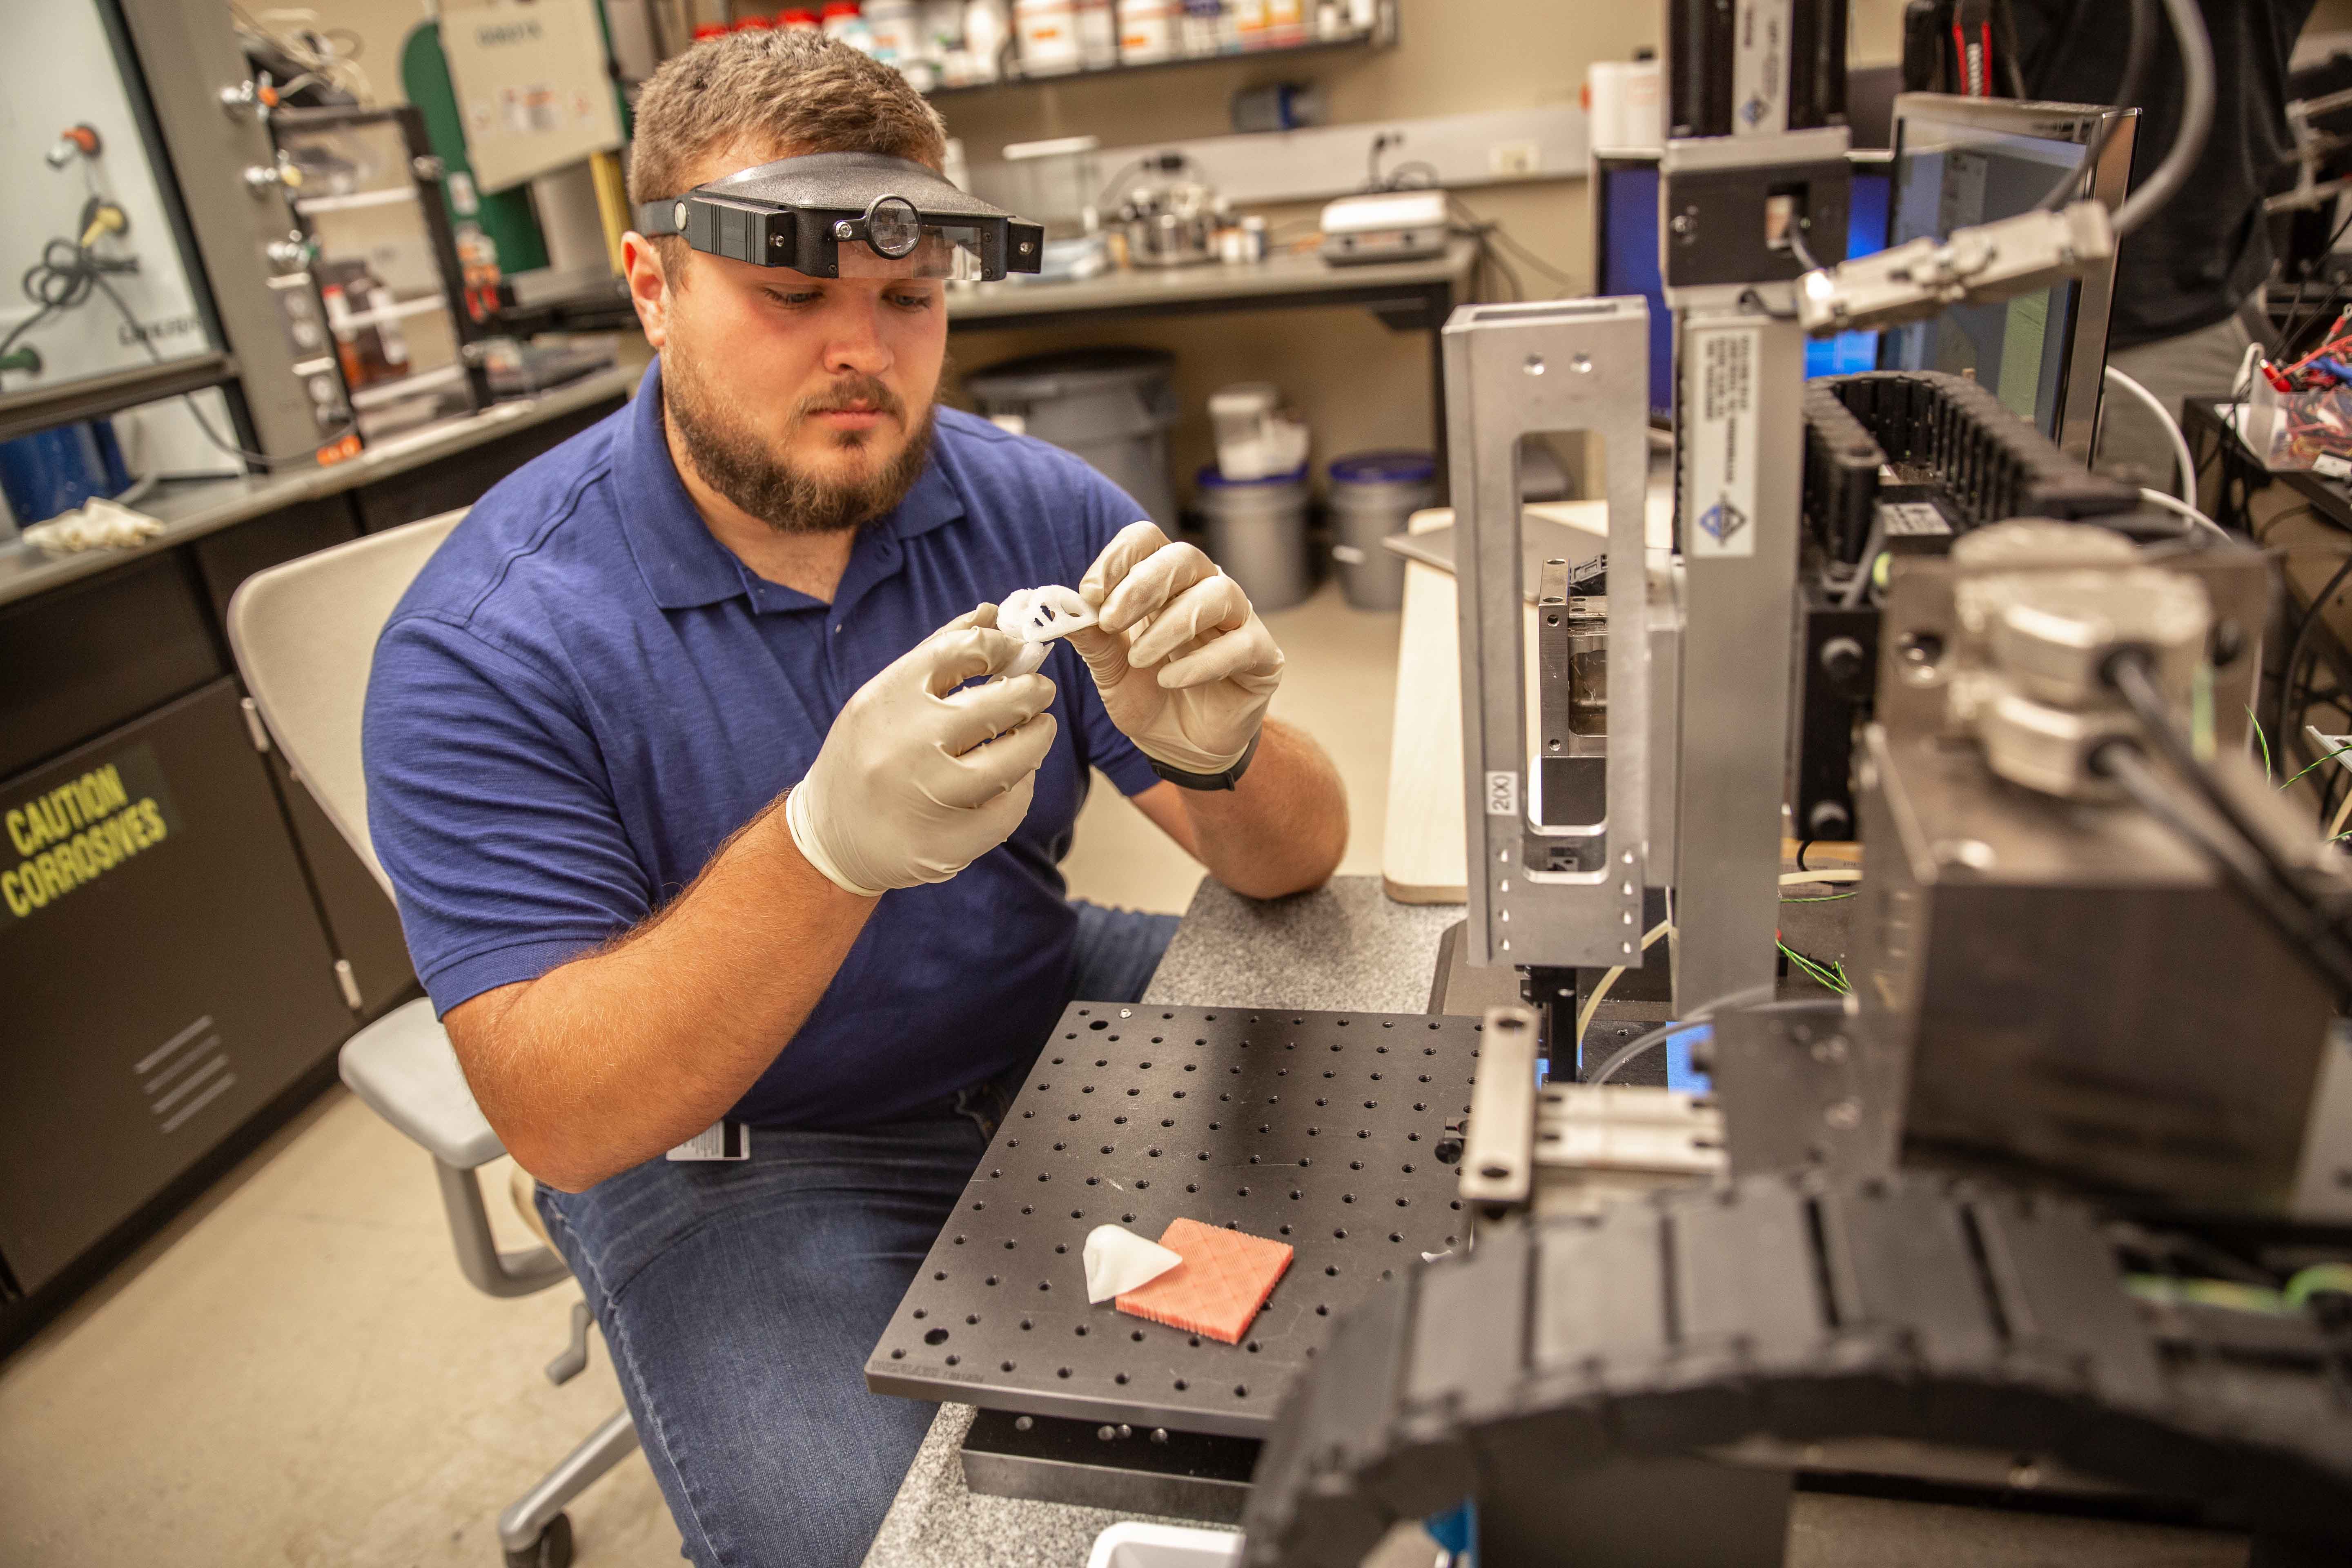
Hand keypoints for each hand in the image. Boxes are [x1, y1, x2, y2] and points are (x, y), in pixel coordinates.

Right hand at [786, 608, 1056, 895]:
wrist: (828, 835)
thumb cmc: (866, 752)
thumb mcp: (886, 695)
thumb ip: (939, 653)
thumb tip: (994, 613)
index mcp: (886, 700)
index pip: (960, 651)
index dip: (999, 646)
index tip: (1012, 652)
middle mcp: (904, 747)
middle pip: (997, 706)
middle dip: (1032, 693)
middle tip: (1040, 691)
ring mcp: (924, 799)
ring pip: (1011, 764)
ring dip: (1037, 740)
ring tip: (1038, 730)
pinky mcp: (943, 844)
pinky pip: (1006, 811)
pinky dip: (1021, 790)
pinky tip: (1017, 777)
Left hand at [1068, 522, 1283, 774]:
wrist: (1185, 750)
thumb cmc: (1150, 699)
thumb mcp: (1111, 673)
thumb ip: (1093, 640)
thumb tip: (1062, 609)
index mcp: (1165, 584)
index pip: (1147, 542)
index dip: (1119, 558)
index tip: (1090, 593)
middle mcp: (1204, 591)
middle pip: (1184, 557)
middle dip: (1142, 584)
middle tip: (1110, 619)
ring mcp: (1238, 621)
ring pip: (1218, 594)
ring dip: (1170, 624)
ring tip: (1140, 659)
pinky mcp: (1264, 655)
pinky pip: (1241, 644)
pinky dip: (1202, 662)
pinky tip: (1171, 680)